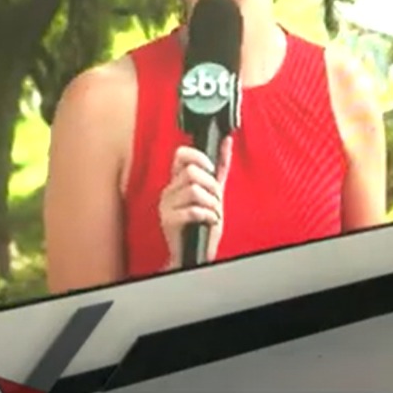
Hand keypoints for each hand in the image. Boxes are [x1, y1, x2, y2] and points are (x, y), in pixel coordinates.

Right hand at [158, 138, 233, 269]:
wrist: (195, 252)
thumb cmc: (203, 222)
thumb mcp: (214, 191)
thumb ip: (219, 167)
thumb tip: (227, 141)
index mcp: (178, 181)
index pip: (181, 155)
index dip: (199, 157)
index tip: (211, 170)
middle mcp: (169, 191)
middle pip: (192, 172)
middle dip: (211, 186)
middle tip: (215, 199)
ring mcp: (166, 206)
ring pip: (194, 190)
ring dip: (212, 203)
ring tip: (212, 212)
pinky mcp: (168, 221)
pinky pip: (192, 210)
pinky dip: (208, 216)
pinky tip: (208, 220)